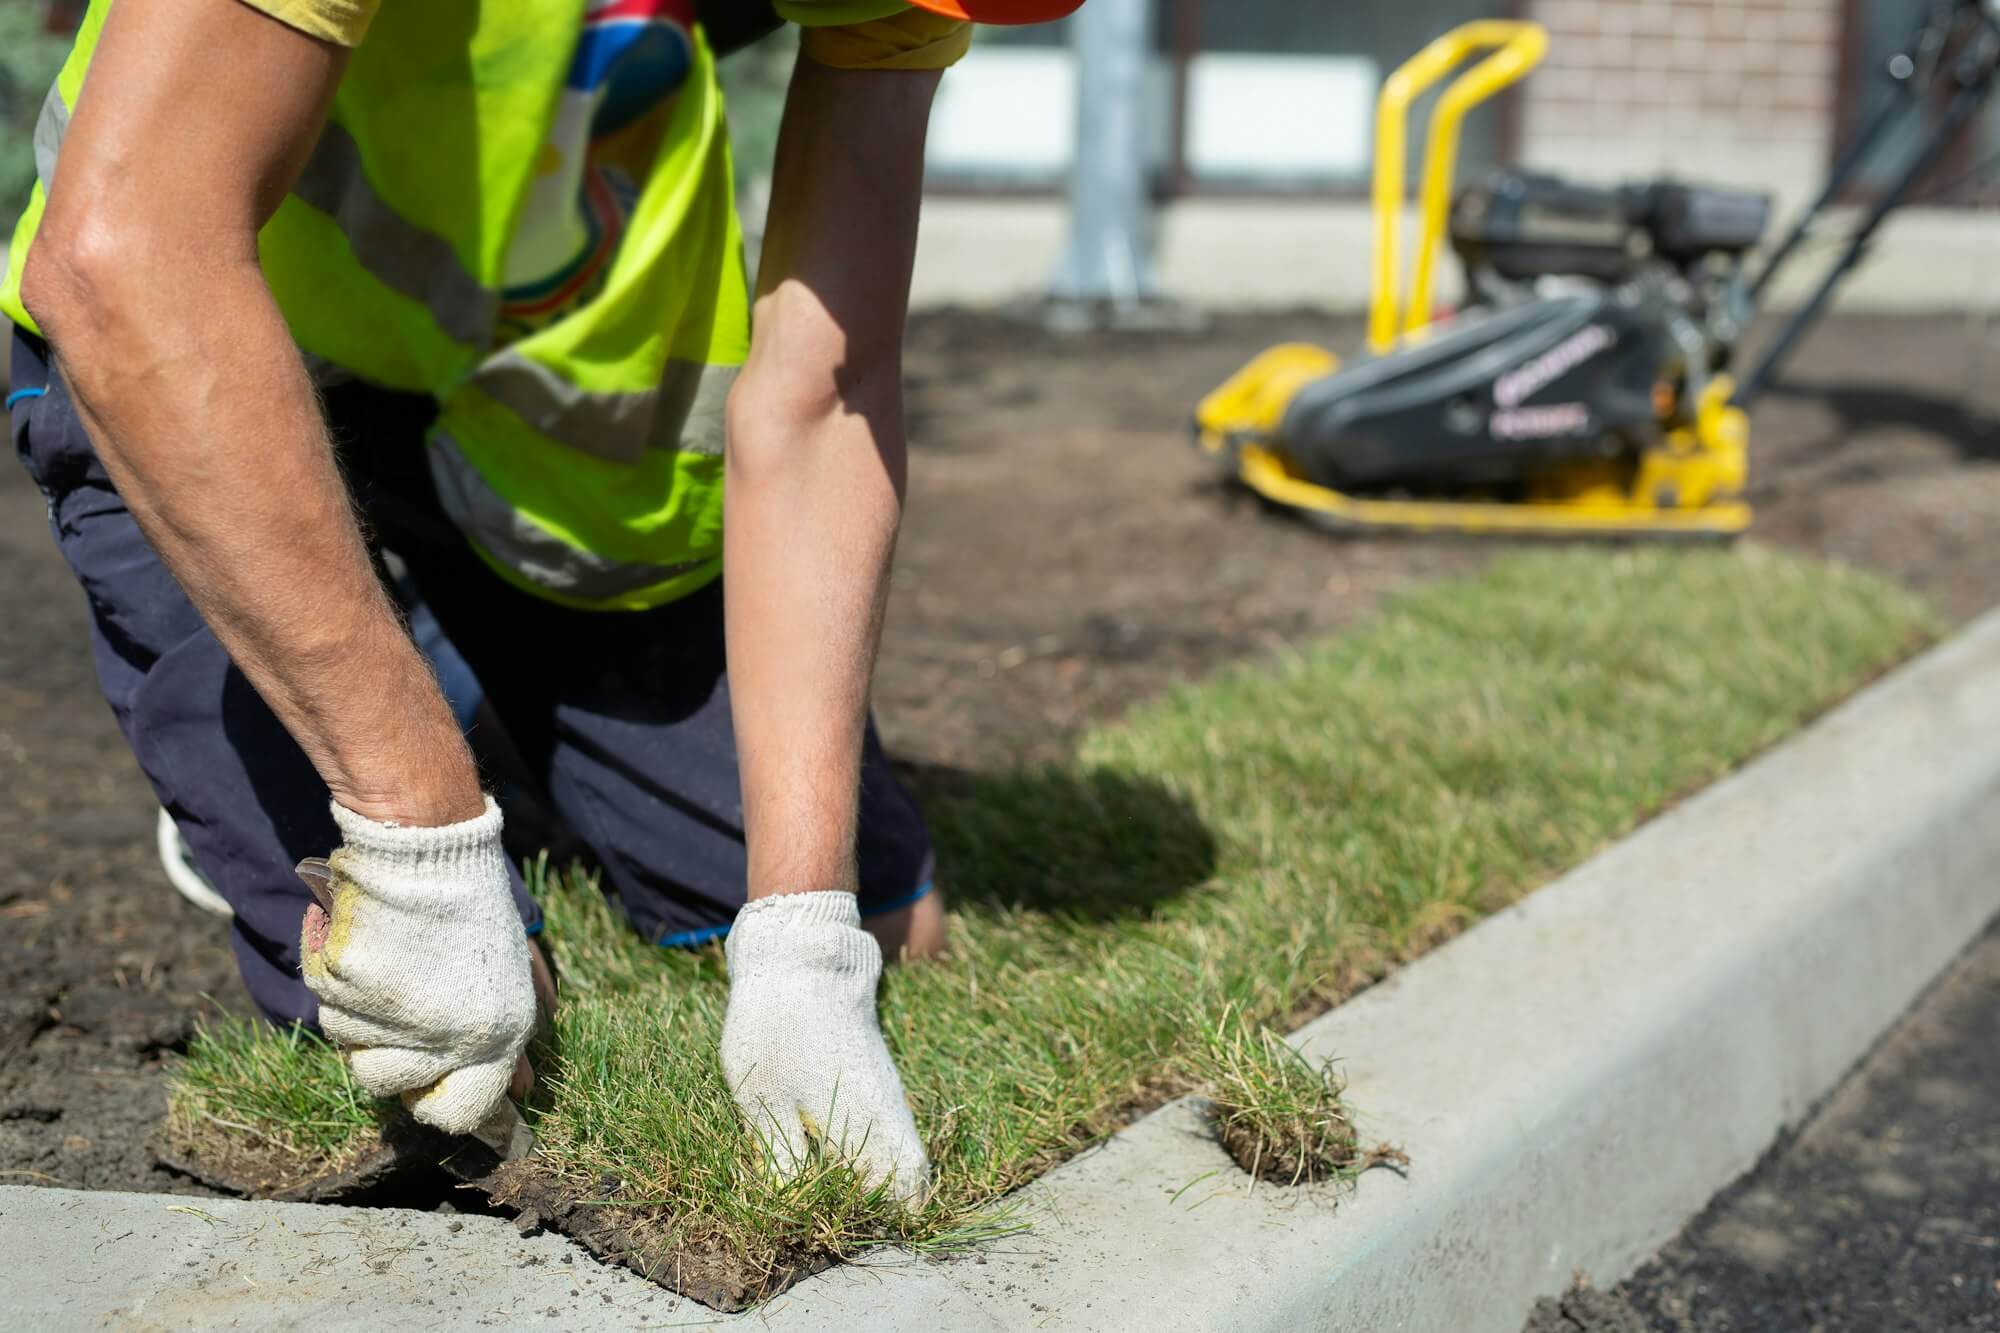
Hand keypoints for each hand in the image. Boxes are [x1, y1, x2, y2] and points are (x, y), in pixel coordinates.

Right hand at [299, 798, 536, 1134]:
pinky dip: (334, 976)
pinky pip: (328, 1004)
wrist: (428, 847)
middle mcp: (444, 1036)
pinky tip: (360, 942)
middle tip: (396, 1009)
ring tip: (384, 966)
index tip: (430, 1085)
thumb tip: (521, 1089)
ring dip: (360, 1018)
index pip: (462, 1112)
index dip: (441, 1104)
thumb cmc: (474, 904)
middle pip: (391, 1085)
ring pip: (352, 1049)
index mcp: (495, 1035)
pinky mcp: (346, 987)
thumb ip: (514, 1034)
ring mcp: (391, 1015)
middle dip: (388, 1056)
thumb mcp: (514, 973)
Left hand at [720, 891, 930, 1203]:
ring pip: (891, 1142)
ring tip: (828, 1189)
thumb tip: (792, 1206)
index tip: (864, 1227)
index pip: (908, 1184)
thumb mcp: (763, 1099)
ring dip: (870, 1171)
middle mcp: (887, 1105)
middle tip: (840, 1214)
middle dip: (882, 1198)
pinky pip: (878, 1119)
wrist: (800, 954)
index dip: (895, 1214)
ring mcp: (881, 1084)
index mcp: (869, 1120)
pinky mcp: (869, 1068)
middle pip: (905, 1168)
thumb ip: (781, 1157)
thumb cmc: (776, 1027)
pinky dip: (862, 1143)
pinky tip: (826, 1148)